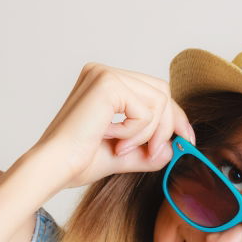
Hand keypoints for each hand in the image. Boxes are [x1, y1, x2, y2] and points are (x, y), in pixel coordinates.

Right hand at [30, 62, 195, 190]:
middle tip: (153, 154)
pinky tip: (113, 140)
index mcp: (104, 83)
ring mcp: (105, 74)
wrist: (55, 169)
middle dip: (166, 127)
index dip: (174, 117)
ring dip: (149, 133)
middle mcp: (104, 72)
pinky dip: (136, 132)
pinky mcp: (108, 84)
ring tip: (123, 149)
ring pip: (158, 101)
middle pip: (162, 92)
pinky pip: (146, 110)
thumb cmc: (77, 162)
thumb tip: (175, 147)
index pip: (154, 91)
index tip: (186, 140)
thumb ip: (148, 149)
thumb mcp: (123, 154)